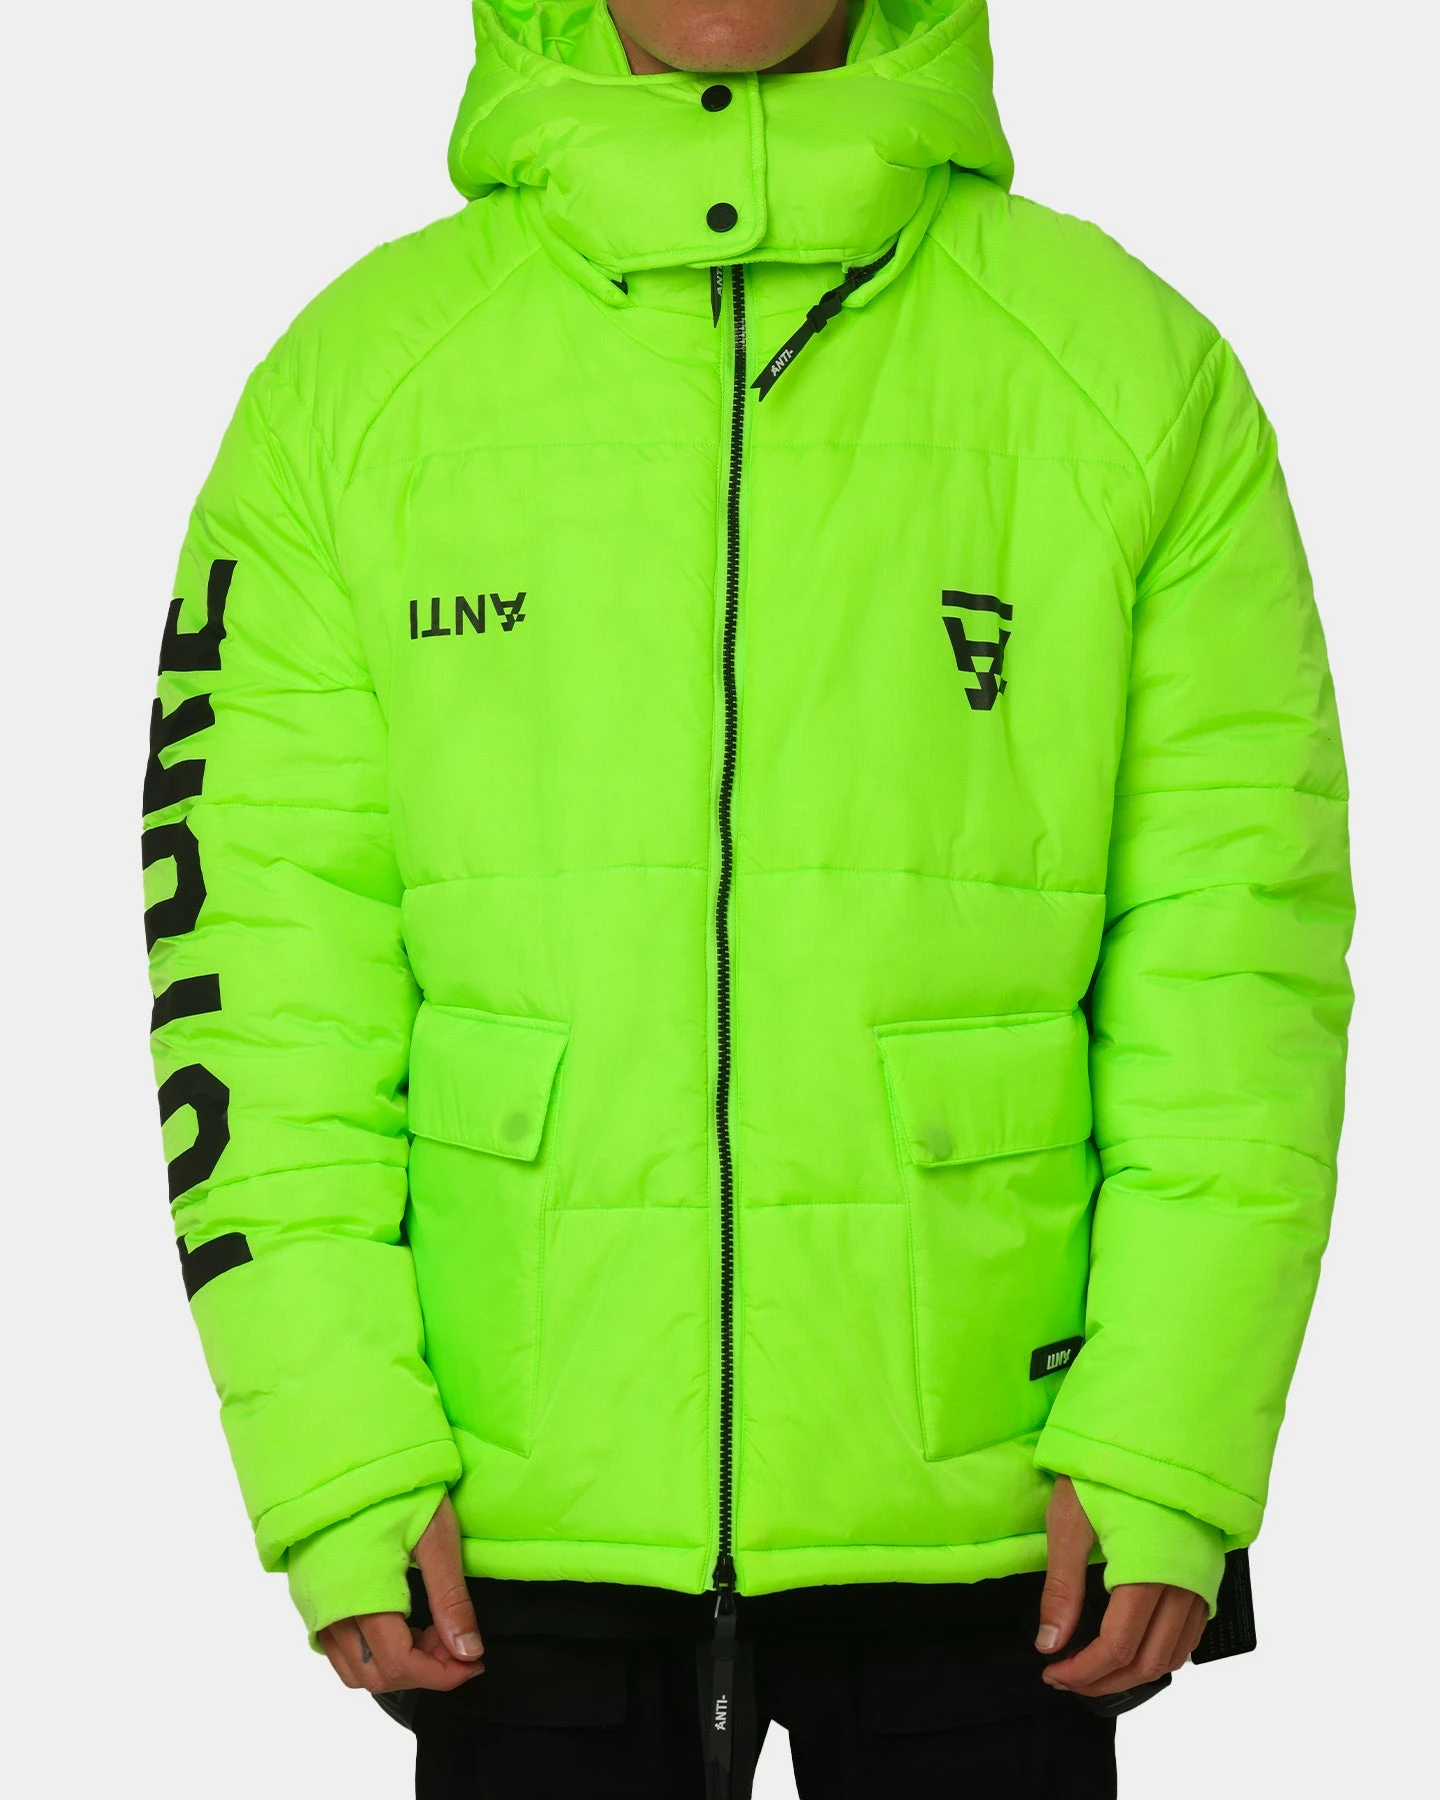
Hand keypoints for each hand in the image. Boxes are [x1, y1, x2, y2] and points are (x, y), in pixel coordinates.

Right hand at [318, 1496, 485, 1694]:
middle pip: (375, 1676)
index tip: (475, 1662)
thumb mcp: (436, 1536)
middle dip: (423, 1671)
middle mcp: (329, 1612)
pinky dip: (371, 1653)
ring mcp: (314, 1607)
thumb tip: (469, 1654)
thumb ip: (451, 1599)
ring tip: (432, 1632)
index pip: (401, 1666)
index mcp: (362, 1598)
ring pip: (352, 1669)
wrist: (347, 1454)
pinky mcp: (309, 1596)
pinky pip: (336, 1649)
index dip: (443, 1675)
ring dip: (396, 1666)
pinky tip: (401, 1624)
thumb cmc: (397, 1489)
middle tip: (458, 1643)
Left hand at [1035, 1476, 1207, 1696]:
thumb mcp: (1071, 1522)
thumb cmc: (1108, 1470)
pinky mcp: (1207, 1575)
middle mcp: (1183, 1586)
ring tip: (1095, 1670)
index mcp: (1147, 1573)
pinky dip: (1163, 1653)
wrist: (1156, 1432)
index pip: (1117, 1648)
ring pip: (1174, 1656)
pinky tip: (1134, 1646)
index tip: (1053, 1673)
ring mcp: (1201, 1583)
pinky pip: (1191, 1634)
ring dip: (1134, 1673)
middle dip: (1105, 1681)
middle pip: (1148, 1662)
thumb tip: (1049, 1644)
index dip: (1083, 1671)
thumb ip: (1062, 1588)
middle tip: (1068, 1679)